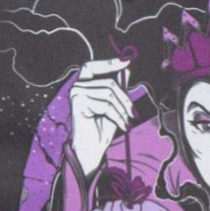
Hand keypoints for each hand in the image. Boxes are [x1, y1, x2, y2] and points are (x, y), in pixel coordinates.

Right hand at [70, 58, 133, 175]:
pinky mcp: (77, 103)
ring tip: (127, 122)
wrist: (92, 149)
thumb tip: (126, 67)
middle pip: (108, 83)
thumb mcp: (114, 105)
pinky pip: (105, 105)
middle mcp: (77, 87)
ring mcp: (75, 94)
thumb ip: (118, 87)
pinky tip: (122, 126)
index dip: (108, 63)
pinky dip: (117, 116)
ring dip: (122, 110)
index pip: (92, 66)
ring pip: (109, 95)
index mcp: (83, 84)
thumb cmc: (102, 128)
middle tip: (133, 113)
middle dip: (124, 99)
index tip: (126, 61)